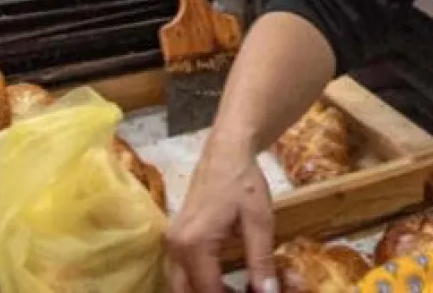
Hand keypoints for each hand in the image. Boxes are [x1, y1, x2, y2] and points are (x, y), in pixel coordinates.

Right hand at [166, 135, 276, 292]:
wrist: (225, 153)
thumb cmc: (244, 183)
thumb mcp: (259, 222)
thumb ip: (261, 261)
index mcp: (195, 244)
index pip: (208, 291)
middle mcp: (176, 246)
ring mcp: (172, 242)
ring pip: (180, 286)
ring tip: (234, 291)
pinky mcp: (174, 238)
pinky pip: (181, 272)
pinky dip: (198, 284)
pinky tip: (223, 284)